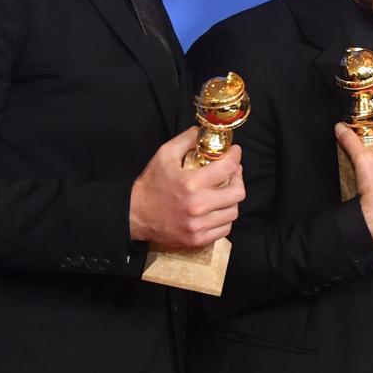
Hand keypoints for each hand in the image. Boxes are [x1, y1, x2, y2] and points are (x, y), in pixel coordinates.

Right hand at [129, 127, 244, 247]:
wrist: (134, 215)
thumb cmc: (151, 184)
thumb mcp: (164, 155)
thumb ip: (186, 140)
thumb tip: (204, 131)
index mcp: (191, 184)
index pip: (228, 168)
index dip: (236, 156)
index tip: (235, 153)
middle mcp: (198, 206)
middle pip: (238, 192)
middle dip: (238, 179)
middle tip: (232, 173)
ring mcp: (198, 226)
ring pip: (233, 212)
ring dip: (232, 199)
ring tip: (224, 191)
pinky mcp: (197, 240)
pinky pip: (225, 228)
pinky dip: (224, 217)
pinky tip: (217, 209)